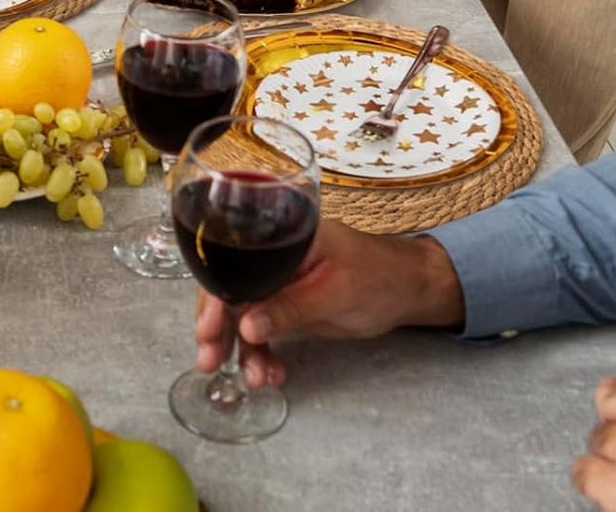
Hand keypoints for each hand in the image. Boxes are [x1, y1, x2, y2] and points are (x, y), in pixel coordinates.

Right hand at [192, 220, 464, 387]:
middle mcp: (272, 257)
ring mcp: (278, 282)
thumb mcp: (334, 293)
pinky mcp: (286, 305)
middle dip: (218, 328)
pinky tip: (270, 373)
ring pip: (243, 315)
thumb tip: (245, 327)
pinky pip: (262, 329)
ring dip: (242, 349)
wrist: (407, 291)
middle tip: (210, 362)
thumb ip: (290, 308)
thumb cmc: (377, 277)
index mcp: (280, 237)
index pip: (234, 264)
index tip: (208, 331)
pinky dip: (262, 353)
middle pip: (231, 290)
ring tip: (253, 379)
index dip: (216, 297)